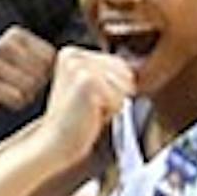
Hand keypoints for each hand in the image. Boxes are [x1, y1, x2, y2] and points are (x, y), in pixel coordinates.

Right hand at [0, 26, 55, 122]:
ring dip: (28, 94)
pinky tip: (10, 100)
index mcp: (15, 35)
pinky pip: (16, 97)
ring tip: (20, 93)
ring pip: (29, 84)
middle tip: (27, 87)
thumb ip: (52, 58)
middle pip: (41, 71)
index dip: (47, 72)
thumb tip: (81, 65)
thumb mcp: (29, 61)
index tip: (35, 75)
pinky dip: (17, 103)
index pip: (51, 58)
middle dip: (38, 84)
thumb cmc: (10, 79)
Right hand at [35, 47, 133, 168]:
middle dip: (115, 94)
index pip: (121, 64)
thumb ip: (111, 72)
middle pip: (126, 72)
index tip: (90, 99)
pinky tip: (89, 114)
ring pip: (125, 85)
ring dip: (113, 103)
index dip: (114, 88)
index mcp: (72, 53)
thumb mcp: (95, 87)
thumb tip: (139, 64)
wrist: (56, 142)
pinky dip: (110, 111)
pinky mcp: (87, 82)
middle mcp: (74, 55)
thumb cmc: (78, 119)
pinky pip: (120, 98)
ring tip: (89, 110)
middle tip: (90, 106)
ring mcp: (79, 67)